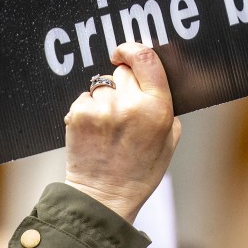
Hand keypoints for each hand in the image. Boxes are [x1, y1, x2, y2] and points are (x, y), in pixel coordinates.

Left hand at [64, 43, 181, 223]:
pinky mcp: (79, 115)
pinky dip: (87, 110)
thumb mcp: (168, 142)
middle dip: (122, 83)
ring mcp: (103, 109)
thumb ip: (165, 109)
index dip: (133, 49)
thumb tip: (153, 79)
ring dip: (103, 99)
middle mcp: (130, 105)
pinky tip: (94, 132)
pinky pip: (84, 98)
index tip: (124, 52)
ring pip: (101, 85)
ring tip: (107, 127)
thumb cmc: (138, 172)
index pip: (146, 59)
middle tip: (121, 109)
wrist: (103, 197)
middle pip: (122, 71)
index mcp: (157, 109)